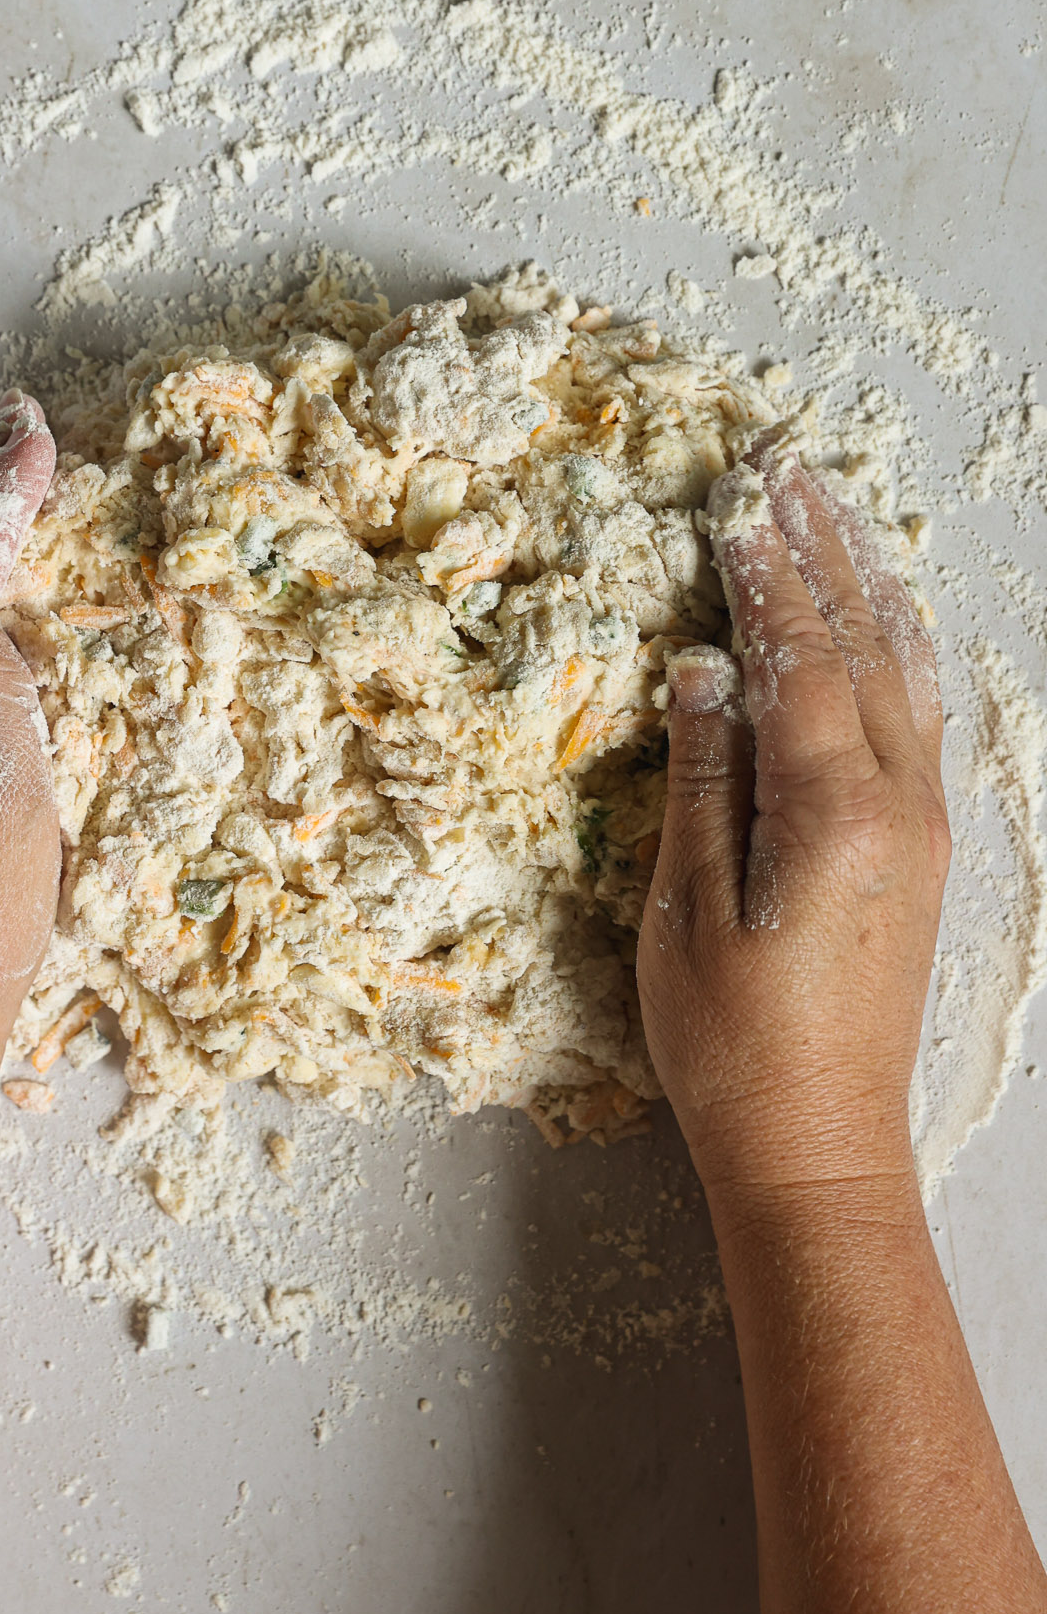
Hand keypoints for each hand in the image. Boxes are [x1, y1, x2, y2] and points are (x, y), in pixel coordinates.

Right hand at [637, 434, 949, 1205]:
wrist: (820, 1143)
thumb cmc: (733, 1043)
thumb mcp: (687, 913)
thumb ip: (699, 781)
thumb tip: (700, 673)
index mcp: (835, 814)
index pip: (800, 659)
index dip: (764, 575)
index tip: (736, 500)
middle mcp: (900, 804)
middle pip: (867, 645)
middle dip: (825, 551)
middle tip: (789, 470)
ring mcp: (924, 825)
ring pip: (906, 673)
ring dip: (867, 586)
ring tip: (833, 514)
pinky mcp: (926, 850)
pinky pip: (917, 716)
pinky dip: (893, 648)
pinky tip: (877, 623)